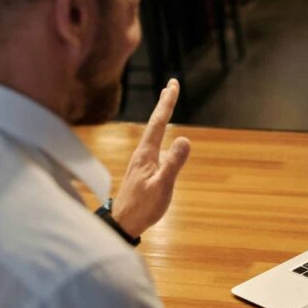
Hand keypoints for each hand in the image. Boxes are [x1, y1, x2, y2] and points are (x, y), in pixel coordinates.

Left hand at [112, 79, 189, 237]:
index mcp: (146, 154)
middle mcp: (142, 153)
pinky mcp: (143, 171)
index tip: (173, 84)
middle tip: (171, 85)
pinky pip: (154, 145)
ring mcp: (142, 162)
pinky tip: (161, 140)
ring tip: (167, 106)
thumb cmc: (142, 207)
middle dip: (164, 104)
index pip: (159, 122)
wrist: (122, 224)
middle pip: (155, 123)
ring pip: (153, 134)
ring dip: (161, 118)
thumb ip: (173, 164)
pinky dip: (160, 134)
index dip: (167, 103)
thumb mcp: (162, 186)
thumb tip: (185, 139)